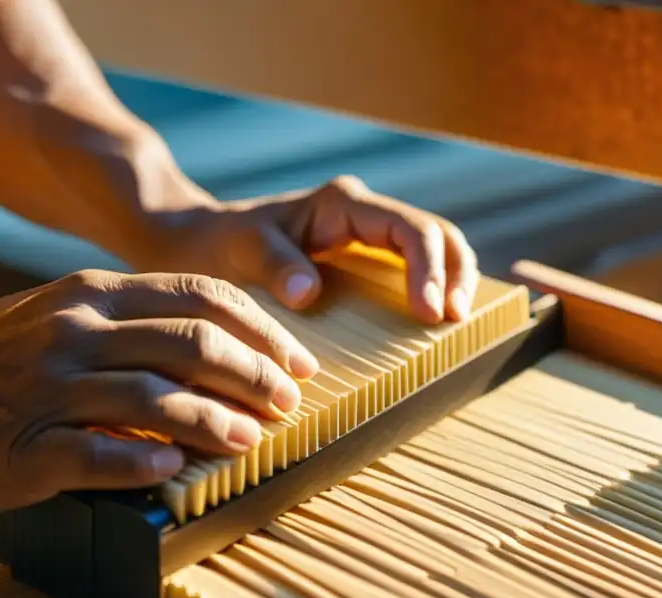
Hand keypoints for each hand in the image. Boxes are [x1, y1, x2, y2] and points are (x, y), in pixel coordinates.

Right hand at [0, 270, 319, 514]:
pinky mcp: (27, 448)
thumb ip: (130, 326)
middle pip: (193, 343)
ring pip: (157, 399)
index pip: (202, 298)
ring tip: (251, 440)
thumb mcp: (59, 316)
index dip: (261, 331)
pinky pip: (101, 456)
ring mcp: (50, 389)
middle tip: (288, 404)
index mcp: (93, 296)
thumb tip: (218, 354)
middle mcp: (77, 333)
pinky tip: (177, 473)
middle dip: (255, 374)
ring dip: (216, 421)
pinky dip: (147, 465)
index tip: (296, 362)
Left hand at [153, 176, 479, 323]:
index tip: (429, 312)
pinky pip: (410, 271)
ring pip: (434, 250)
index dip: (428, 268)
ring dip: (452, 283)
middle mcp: (364, 215)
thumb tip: (308, 294)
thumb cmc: (223, 243)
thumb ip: (274, 265)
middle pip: (437, 233)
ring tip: (455, 327)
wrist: (205, 243)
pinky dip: (430, 292)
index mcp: (343, 205)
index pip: (407, 229)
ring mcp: (368, 238)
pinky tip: (430, 327)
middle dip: (456, 274)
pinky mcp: (364, 262)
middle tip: (456, 322)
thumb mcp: (242, 250)